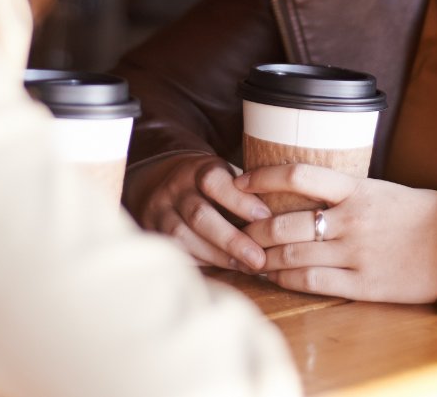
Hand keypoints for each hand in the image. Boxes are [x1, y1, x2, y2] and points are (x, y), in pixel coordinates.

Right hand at [123, 153, 272, 271]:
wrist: (157, 183)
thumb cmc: (206, 184)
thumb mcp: (223, 174)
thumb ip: (246, 190)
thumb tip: (283, 216)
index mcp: (196, 169)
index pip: (213, 181)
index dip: (239, 200)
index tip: (265, 216)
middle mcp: (175, 189)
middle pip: (199, 215)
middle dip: (232, 240)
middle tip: (259, 258)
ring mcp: (160, 212)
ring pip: (185, 237)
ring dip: (218, 256)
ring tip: (247, 267)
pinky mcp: (153, 233)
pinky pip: (178, 251)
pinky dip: (203, 262)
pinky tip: (226, 268)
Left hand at [235, 163, 436, 303]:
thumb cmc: (413, 214)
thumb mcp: (377, 190)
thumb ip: (339, 191)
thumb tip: (296, 189)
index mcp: (356, 188)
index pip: (298, 174)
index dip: (262, 177)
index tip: (238, 182)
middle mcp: (353, 219)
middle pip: (285, 223)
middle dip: (252, 230)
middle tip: (235, 231)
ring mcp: (357, 253)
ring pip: (293, 256)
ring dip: (264, 258)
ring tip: (249, 258)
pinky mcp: (363, 284)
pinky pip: (313, 282)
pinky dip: (287, 280)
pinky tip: (276, 277)